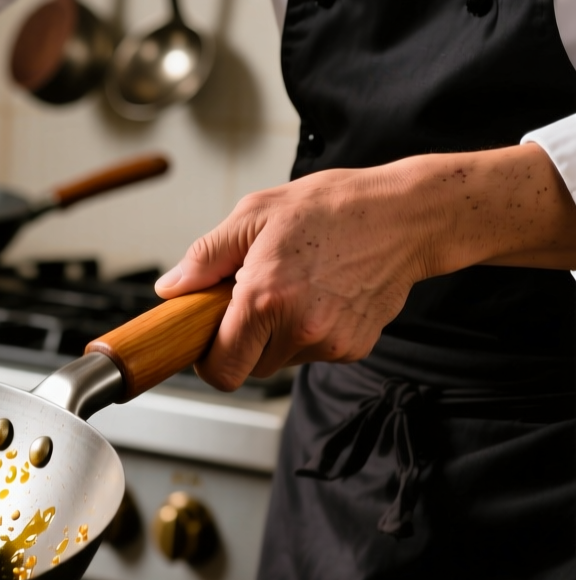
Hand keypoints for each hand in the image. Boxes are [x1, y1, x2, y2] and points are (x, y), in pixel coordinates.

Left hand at [156, 145, 575, 389]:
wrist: (407, 215)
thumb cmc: (332, 208)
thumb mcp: (256, 214)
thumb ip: (206, 257)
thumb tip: (172, 288)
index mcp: (265, 299)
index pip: (220, 371)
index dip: (209, 358)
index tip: (210, 336)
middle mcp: (300, 329)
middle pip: (249, 368)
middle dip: (244, 341)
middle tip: (254, 298)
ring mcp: (331, 343)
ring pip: (281, 361)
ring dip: (277, 335)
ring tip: (295, 288)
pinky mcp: (355, 347)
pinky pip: (314, 352)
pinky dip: (309, 332)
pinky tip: (322, 295)